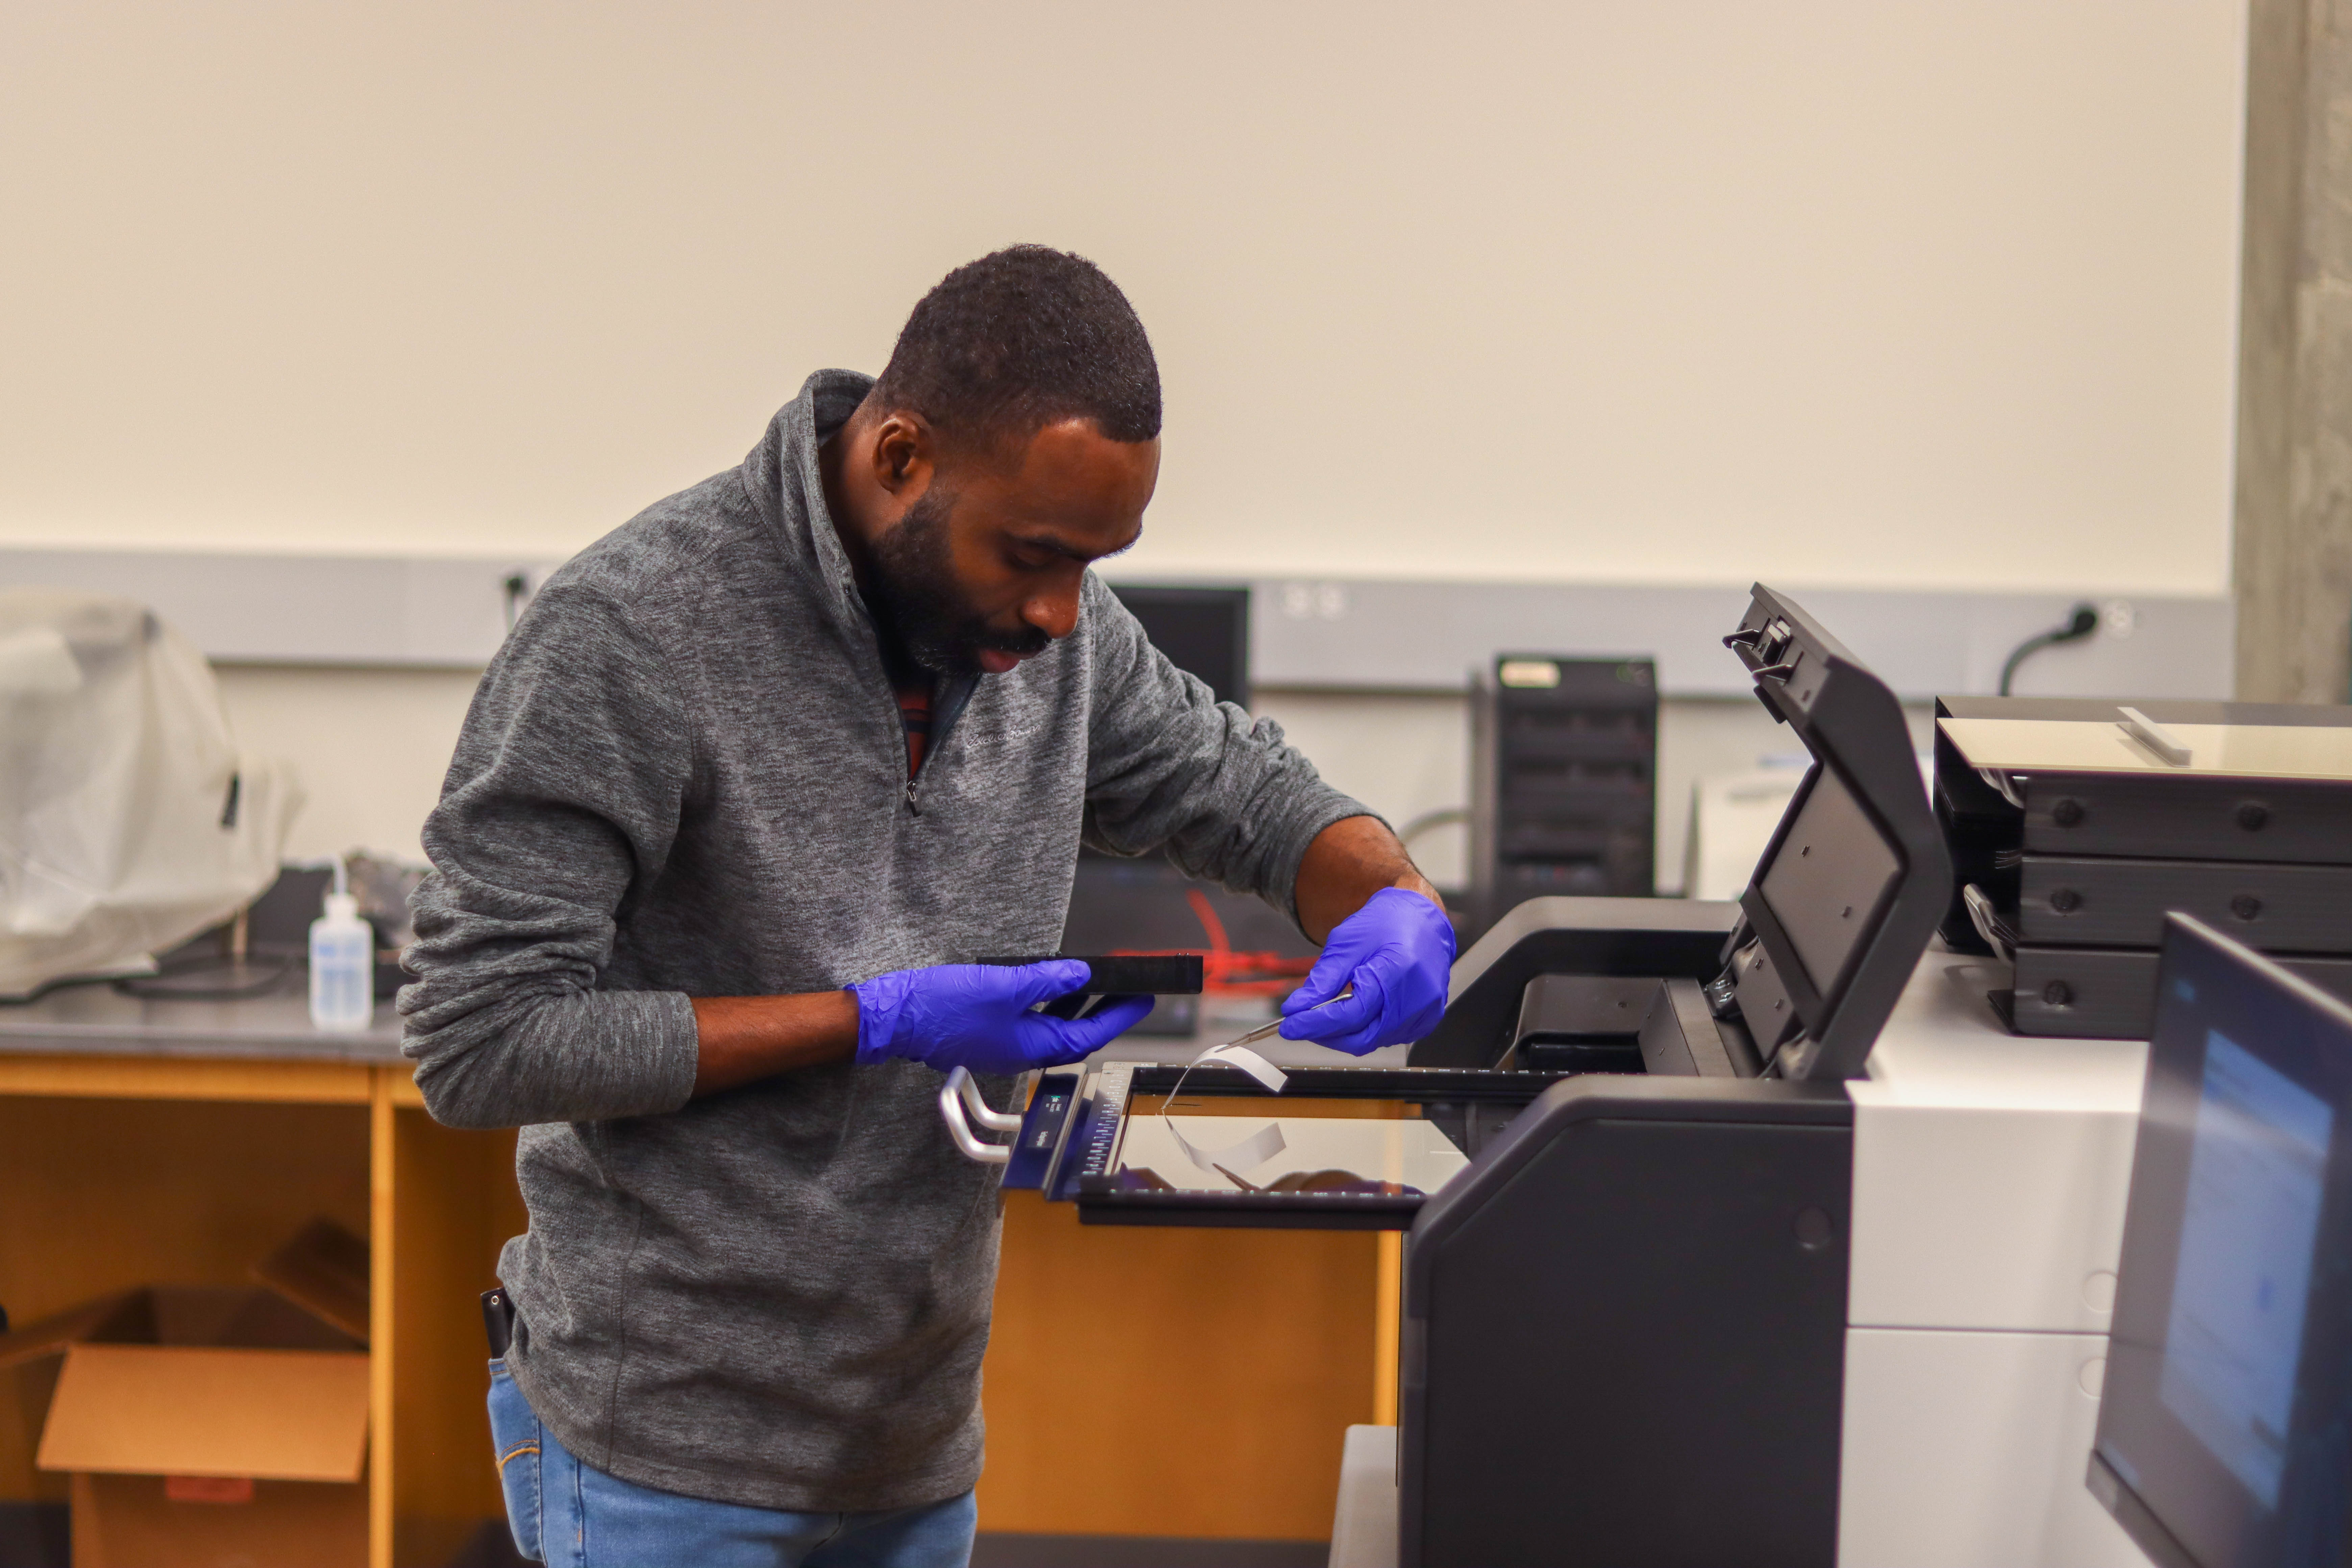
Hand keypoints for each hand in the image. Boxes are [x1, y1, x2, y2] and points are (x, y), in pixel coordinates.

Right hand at [849, 960, 1152, 1074]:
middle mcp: (1022, 1052)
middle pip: (1075, 1035)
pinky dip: (1048, 1004)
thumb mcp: (1005, 986)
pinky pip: (1031, 1022)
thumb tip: (1081, 975)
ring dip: (1077, 1005)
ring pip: (1053, 1028)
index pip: (1089, 1034)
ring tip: (1097, 980)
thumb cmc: (944, 1005)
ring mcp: (1004, 1045)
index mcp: (1031, 1047)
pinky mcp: (989, 1034)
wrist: (895, 1017)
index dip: (1120, 1016)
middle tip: (1129, 990)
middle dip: (1105, 1012)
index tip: (1145, 1000)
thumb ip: (1047, 981)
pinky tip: (1051, 983)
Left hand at [1278, 887, 1454, 1054]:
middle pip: (1362, 1037)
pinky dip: (1366, 1030)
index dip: (1315, 1024)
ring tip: (1328, 1013)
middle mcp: (1417, 998)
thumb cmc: (1387, 922)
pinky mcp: (1426, 1018)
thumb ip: (1323, 980)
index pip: (1350, 1015)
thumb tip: (1297, 1008)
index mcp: (1397, 973)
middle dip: (1326, 1035)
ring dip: (1344, 1033)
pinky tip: (1355, 1013)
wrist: (1422, 917)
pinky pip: (1388, 1037)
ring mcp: (1425, 1011)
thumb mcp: (1347, 943)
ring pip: (1373, 1040)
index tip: (1290, 1025)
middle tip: (1302, 1023)